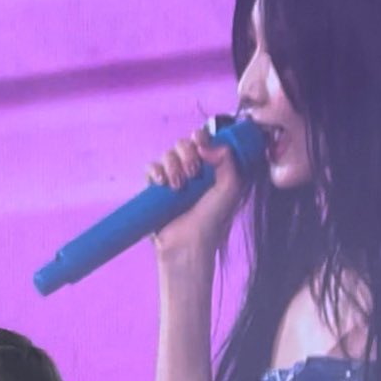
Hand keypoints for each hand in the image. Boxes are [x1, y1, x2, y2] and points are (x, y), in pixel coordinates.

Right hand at [147, 123, 246, 256]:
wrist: (189, 245)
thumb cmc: (212, 221)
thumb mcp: (230, 188)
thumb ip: (227, 159)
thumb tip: (205, 143)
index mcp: (211, 168)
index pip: (202, 139)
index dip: (200, 136)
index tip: (200, 142)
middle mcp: (191, 171)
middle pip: (183, 143)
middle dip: (186, 153)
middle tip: (192, 173)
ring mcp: (172, 179)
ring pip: (167, 154)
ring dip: (172, 165)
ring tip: (178, 186)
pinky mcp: (155, 190)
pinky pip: (151, 168)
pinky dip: (155, 170)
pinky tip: (162, 183)